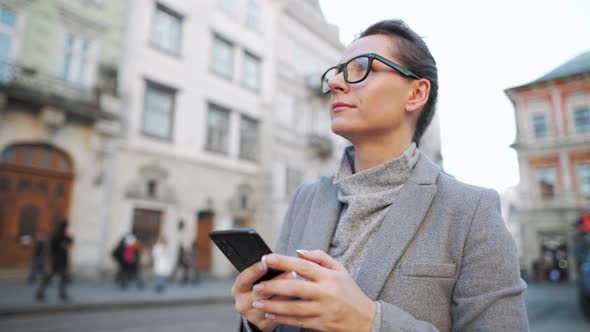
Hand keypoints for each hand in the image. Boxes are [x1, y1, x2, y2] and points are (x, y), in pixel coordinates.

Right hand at [232, 259, 295, 330]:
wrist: (257, 311)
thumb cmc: (259, 288)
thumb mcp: (255, 278)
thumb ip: (263, 270)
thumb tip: (276, 259)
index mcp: (238, 289)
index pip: (244, 279)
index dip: (254, 271)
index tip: (265, 263)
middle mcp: (242, 303)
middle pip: (260, 292)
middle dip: (277, 281)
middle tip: (291, 272)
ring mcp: (252, 315)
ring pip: (272, 304)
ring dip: (287, 294)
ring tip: (300, 285)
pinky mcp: (263, 324)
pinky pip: (278, 315)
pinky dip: (289, 306)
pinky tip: (298, 299)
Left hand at [251, 251, 376, 331]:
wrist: (366, 320)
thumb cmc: (350, 292)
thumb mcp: (340, 270)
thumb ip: (320, 258)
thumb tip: (298, 251)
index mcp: (329, 277)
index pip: (304, 266)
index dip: (284, 261)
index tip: (267, 258)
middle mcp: (326, 293)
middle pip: (296, 288)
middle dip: (274, 286)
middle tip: (257, 285)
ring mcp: (323, 310)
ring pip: (294, 308)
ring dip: (273, 305)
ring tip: (257, 301)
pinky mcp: (321, 324)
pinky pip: (298, 321)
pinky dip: (282, 318)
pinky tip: (270, 313)